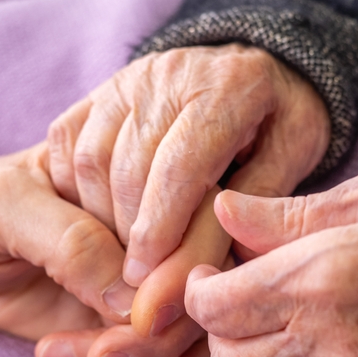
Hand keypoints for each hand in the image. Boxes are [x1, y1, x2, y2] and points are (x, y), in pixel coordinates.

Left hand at [35, 186, 232, 356]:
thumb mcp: (2, 206)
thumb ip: (67, 238)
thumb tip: (130, 293)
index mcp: (139, 171)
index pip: (197, 212)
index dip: (182, 265)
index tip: (136, 308)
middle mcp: (153, 221)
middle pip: (204, 274)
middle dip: (167, 324)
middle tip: (104, 354)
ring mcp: (142, 271)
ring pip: (184, 320)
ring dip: (139, 352)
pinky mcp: (124, 315)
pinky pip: (156, 348)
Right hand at [47, 44, 329, 288]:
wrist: (254, 74)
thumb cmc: (277, 128)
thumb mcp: (288, 167)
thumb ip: (246, 215)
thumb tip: (201, 273)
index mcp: (227, 86)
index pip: (180, 167)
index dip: (160, 229)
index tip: (147, 278)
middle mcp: (170, 74)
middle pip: (129, 167)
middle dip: (128, 233)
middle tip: (134, 282)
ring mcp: (127, 80)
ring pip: (93, 160)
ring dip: (101, 218)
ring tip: (123, 256)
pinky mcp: (97, 93)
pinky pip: (70, 149)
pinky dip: (80, 195)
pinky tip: (103, 225)